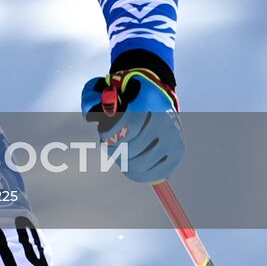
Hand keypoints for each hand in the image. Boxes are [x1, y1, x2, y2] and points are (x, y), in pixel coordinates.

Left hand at [80, 51, 183, 182]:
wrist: (157, 97)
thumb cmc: (129, 96)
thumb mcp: (112, 90)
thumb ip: (95, 100)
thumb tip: (88, 117)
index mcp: (150, 99)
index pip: (129, 127)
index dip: (111, 136)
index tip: (104, 136)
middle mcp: (166, 118)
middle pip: (134, 149)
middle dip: (115, 152)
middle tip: (108, 148)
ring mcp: (175, 136)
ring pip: (141, 164)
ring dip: (123, 163)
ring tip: (117, 155)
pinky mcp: (178, 152)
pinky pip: (154, 174)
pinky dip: (137, 175)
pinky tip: (128, 167)